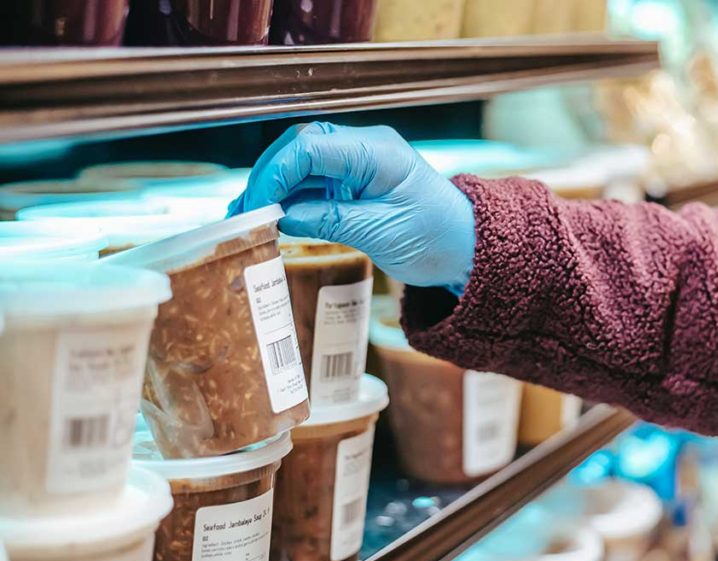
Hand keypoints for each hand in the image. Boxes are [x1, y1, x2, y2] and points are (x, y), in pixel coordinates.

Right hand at [230, 122, 475, 294]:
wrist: (464, 247)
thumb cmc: (437, 237)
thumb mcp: (382, 234)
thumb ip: (330, 220)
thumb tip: (283, 217)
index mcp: (377, 152)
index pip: (310, 148)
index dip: (275, 174)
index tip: (258, 207)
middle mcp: (365, 149)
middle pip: (300, 148)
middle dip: (267, 177)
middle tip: (245, 212)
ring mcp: (359, 164)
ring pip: (302, 164)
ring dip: (274, 188)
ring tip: (248, 218)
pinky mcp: (354, 183)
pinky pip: (313, 182)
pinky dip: (290, 198)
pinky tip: (271, 217)